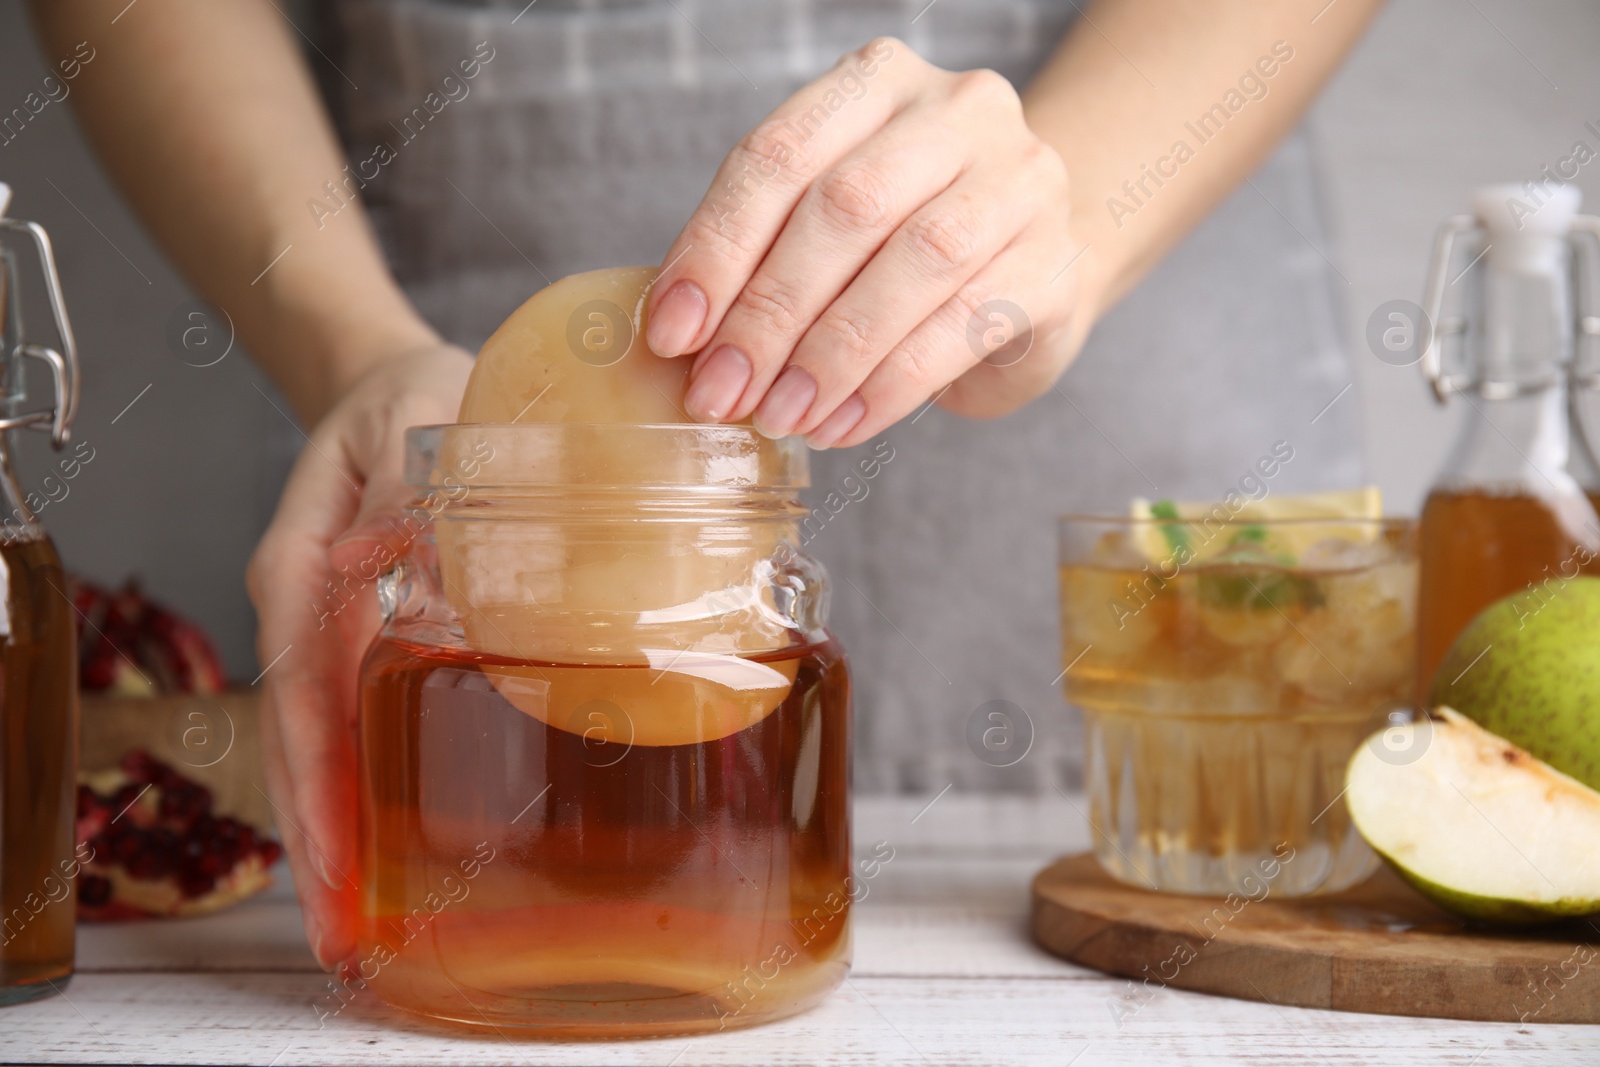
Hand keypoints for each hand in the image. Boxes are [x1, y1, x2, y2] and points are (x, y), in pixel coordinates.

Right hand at [246, 345, 471, 968]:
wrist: (402, 383)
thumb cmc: (413, 393)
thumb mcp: (418, 415)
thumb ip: (414, 489)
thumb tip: (430, 576)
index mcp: (306, 568)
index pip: (300, 692)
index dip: (314, 781)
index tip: (332, 860)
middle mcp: (310, 611)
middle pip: (304, 742)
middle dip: (322, 839)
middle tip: (347, 936)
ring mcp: (337, 629)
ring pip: (329, 743)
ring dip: (342, 829)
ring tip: (362, 922)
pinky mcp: (372, 635)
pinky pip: (363, 720)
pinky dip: (368, 782)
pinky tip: (391, 837)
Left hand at [646, 37, 1095, 448]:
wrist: (1040, 263)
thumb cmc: (907, 246)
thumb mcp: (831, 223)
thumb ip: (764, 252)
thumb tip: (680, 333)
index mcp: (878, 82)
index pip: (779, 155)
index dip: (717, 248)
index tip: (673, 333)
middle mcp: (959, 112)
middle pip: (845, 207)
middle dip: (770, 312)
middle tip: (721, 391)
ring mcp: (1020, 182)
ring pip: (913, 265)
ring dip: (830, 355)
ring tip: (780, 416)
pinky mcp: (1055, 263)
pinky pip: (962, 327)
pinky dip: (889, 386)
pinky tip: (841, 425)